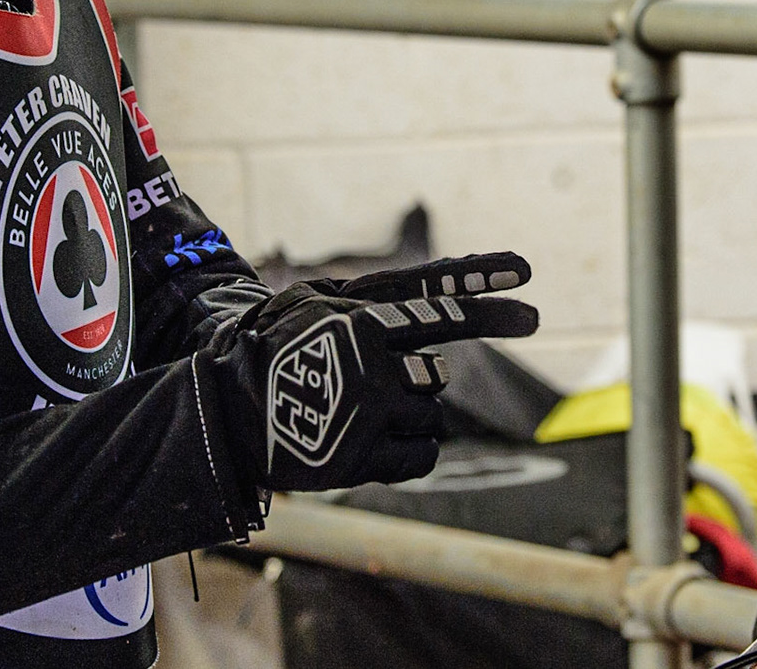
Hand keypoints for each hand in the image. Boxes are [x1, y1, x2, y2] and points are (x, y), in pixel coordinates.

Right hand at [203, 252, 537, 491]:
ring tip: (359, 412)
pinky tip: (375, 441)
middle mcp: (370, 368)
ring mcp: (365, 416)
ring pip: (431, 416)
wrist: (224, 407)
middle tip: (372, 383)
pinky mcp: (357, 461)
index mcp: (362, 322)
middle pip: (436, 375)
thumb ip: (379, 297)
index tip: (532, 294)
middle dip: (413, 380)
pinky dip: (410, 450)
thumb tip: (445, 294)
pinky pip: (422, 455)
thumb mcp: (318, 300)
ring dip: (408, 415)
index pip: (440, 311)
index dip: (487, 299)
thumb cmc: (277, 344)